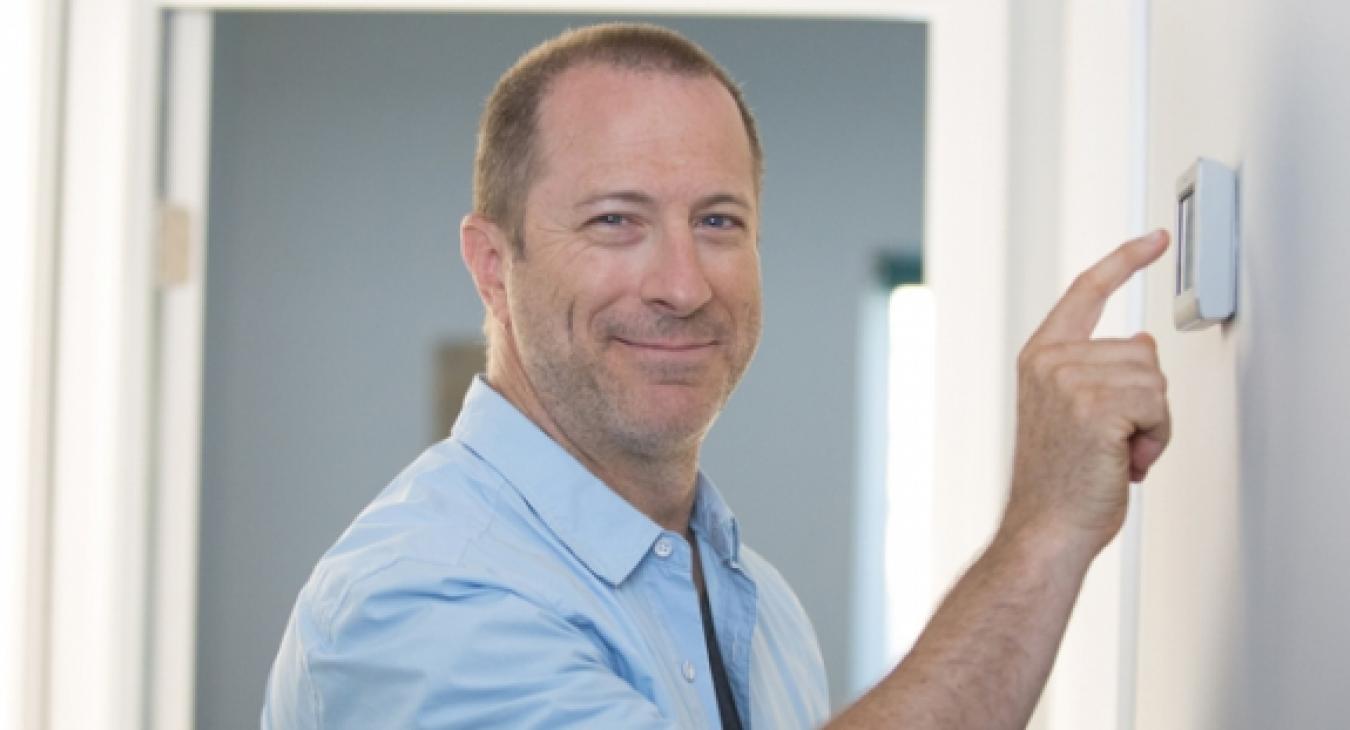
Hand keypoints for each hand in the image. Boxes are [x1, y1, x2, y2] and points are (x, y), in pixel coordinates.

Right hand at [1005, 230, 1171, 552]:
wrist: (1044, 528)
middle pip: (1141, 350)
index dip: (1123, 261)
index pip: (1086, 293)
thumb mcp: (1075, 412)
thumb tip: (1141, 341)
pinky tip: (1125, 462)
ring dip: (1151, 423)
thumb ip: (1100, 370)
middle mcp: (1051, 361)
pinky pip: (1158, 404)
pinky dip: (1155, 439)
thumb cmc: (1060, 483)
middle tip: (1114, 441)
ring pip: (1154, 378)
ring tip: (1117, 453)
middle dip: (1144, 400)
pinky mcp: (1095, 405)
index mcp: (1039, 357)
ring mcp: (1070, 380)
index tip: (1154, 240)